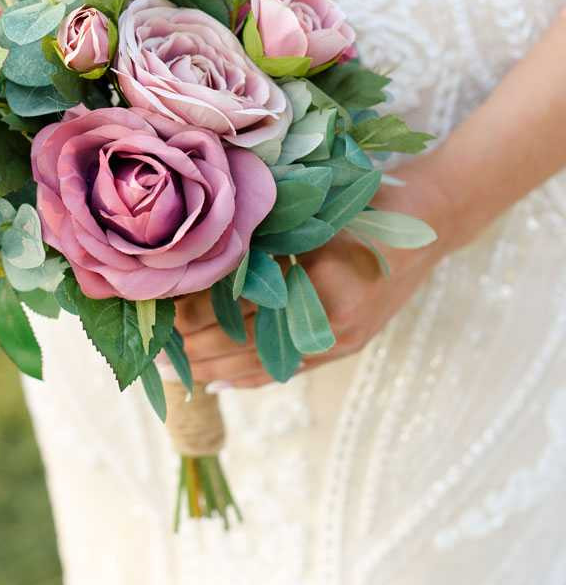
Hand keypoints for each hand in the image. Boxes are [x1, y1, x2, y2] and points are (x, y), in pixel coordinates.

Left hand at [172, 155, 454, 389]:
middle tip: (154, 351)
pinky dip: (251, 376)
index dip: (197, 313)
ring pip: (265, 363)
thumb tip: (199, 261)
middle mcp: (332, 318)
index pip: (241, 306)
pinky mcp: (346, 347)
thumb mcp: (313, 211)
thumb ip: (265, 237)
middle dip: (197, 349)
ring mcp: (341, 339)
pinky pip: (289, 368)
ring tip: (175, 371)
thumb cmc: (367, 204)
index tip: (159, 312)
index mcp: (320, 278)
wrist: (430, 223)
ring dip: (217, 369)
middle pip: (247, 342)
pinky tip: (218, 380)